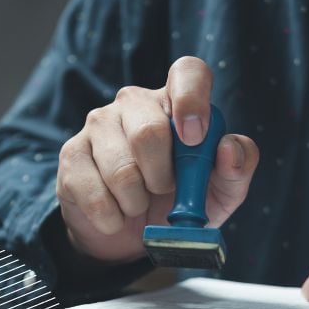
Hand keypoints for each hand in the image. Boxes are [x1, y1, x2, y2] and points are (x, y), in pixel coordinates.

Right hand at [56, 56, 258, 262]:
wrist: (131, 236)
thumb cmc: (179, 202)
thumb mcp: (219, 192)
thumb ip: (236, 169)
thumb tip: (230, 148)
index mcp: (175, 102)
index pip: (187, 72)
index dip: (192, 99)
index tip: (194, 136)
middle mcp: (134, 103)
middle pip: (148, 131)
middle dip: (162, 177)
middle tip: (164, 191)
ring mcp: (98, 124)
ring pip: (121, 169)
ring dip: (136, 202)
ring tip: (138, 205)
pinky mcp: (72, 154)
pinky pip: (94, 193)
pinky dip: (112, 218)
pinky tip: (115, 215)